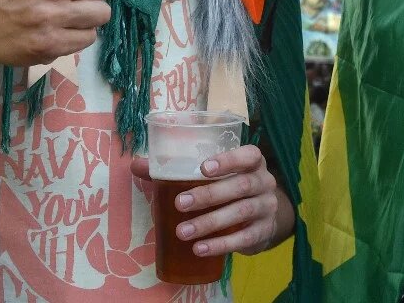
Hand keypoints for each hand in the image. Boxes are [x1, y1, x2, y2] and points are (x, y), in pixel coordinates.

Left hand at [131, 144, 289, 256]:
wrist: (263, 217)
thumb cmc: (230, 187)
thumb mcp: (214, 175)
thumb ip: (176, 168)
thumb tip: (137, 164)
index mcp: (253, 162)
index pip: (248, 155)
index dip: (228, 160)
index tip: (203, 168)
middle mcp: (264, 182)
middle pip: (240, 185)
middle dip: (209, 195)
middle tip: (180, 204)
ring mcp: (266, 207)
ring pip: (241, 212)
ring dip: (210, 222)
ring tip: (183, 231)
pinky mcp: (263, 232)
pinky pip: (244, 239)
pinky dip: (220, 244)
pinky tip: (200, 248)